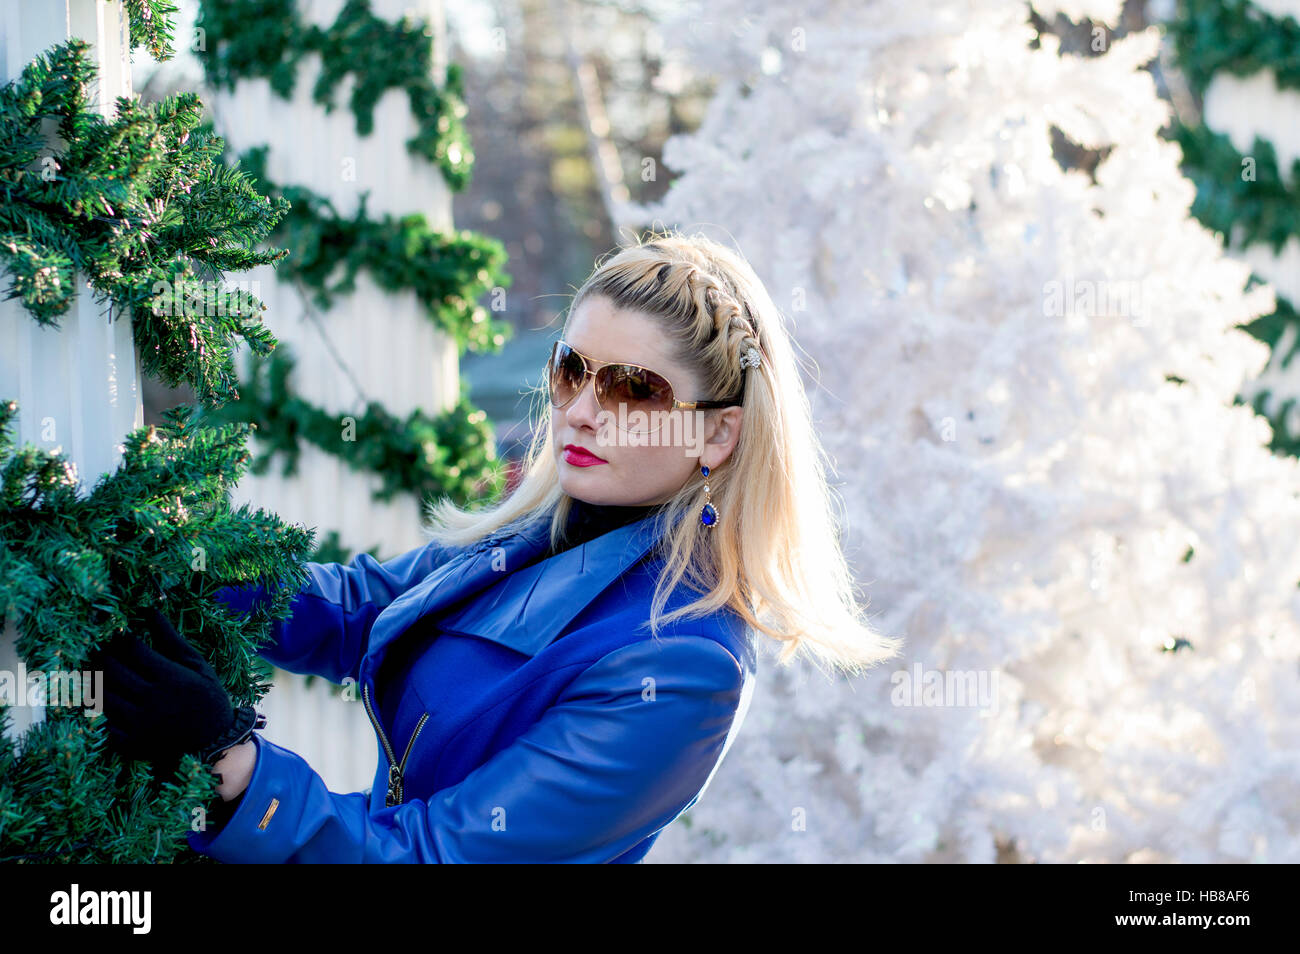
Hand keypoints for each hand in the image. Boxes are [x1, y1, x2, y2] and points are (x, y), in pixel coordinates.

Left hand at [89, 606, 246, 768]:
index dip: (123, 637)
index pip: (133, 648)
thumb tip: (150, 611)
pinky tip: (104, 700)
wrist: (215, 739)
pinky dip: (100, 710)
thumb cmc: (208, 695)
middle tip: (101, 651)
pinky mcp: (132, 742)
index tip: (122, 635)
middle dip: (103, 655)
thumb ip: (171, 639)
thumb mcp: (197, 664)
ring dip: (96, 681)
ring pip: (103, 695)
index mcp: (170, 677)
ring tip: (98, 672)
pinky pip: (104, 723)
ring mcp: (140, 723)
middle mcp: (152, 699)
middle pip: (112, 669)